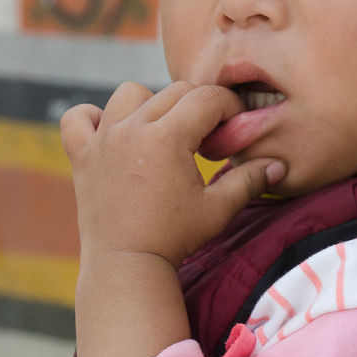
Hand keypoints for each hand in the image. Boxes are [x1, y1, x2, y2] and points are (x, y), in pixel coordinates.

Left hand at [60, 81, 284, 269]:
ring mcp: (103, 139)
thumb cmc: (175, 238)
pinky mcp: (82, 155)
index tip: (233, 126)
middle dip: (196, 106)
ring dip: (149, 104)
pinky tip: (112, 134)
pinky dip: (93, 118)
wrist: (126, 265)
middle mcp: (133, 128)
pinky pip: (78, 118)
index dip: (228, 106)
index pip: (207, 97)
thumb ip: (249, 180)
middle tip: (205, 136)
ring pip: (128, 94)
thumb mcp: (219, 209)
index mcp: (168, 136)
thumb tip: (278, 165)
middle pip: (173, 92)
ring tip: (162, 132)